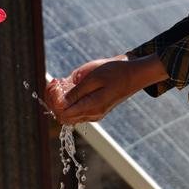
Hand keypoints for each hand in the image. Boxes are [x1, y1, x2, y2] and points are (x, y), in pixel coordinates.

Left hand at [52, 54, 168, 123]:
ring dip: (61, 102)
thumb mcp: (94, 77)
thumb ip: (76, 92)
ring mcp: (95, 114)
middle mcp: (92, 114)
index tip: (54, 83)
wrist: (135, 75)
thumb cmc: (115, 72)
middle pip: (63, 117)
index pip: (63, 113)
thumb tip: (59, 103)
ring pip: (69, 115)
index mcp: (92, 106)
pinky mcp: (96, 110)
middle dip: (54, 102)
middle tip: (54, 83)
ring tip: (61, 83)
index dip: (53, 100)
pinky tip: (69, 87)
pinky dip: (69, 101)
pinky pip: (77, 111)